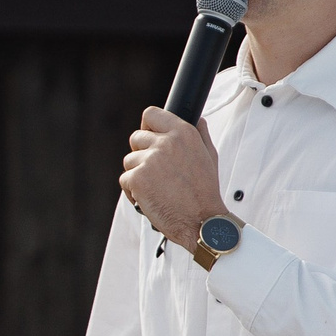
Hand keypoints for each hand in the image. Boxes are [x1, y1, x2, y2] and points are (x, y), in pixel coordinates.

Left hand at [120, 106, 226, 254]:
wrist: (202, 221)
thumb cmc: (205, 192)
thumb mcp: (210, 156)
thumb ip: (200, 134)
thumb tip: (197, 119)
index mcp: (183, 133)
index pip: (151, 114)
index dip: (147, 126)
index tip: (148, 136)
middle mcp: (165, 143)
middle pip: (136, 137)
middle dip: (142, 154)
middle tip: (156, 172)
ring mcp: (149, 160)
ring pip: (129, 160)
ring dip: (138, 174)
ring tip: (156, 188)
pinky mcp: (138, 179)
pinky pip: (125, 179)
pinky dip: (133, 191)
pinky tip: (149, 198)